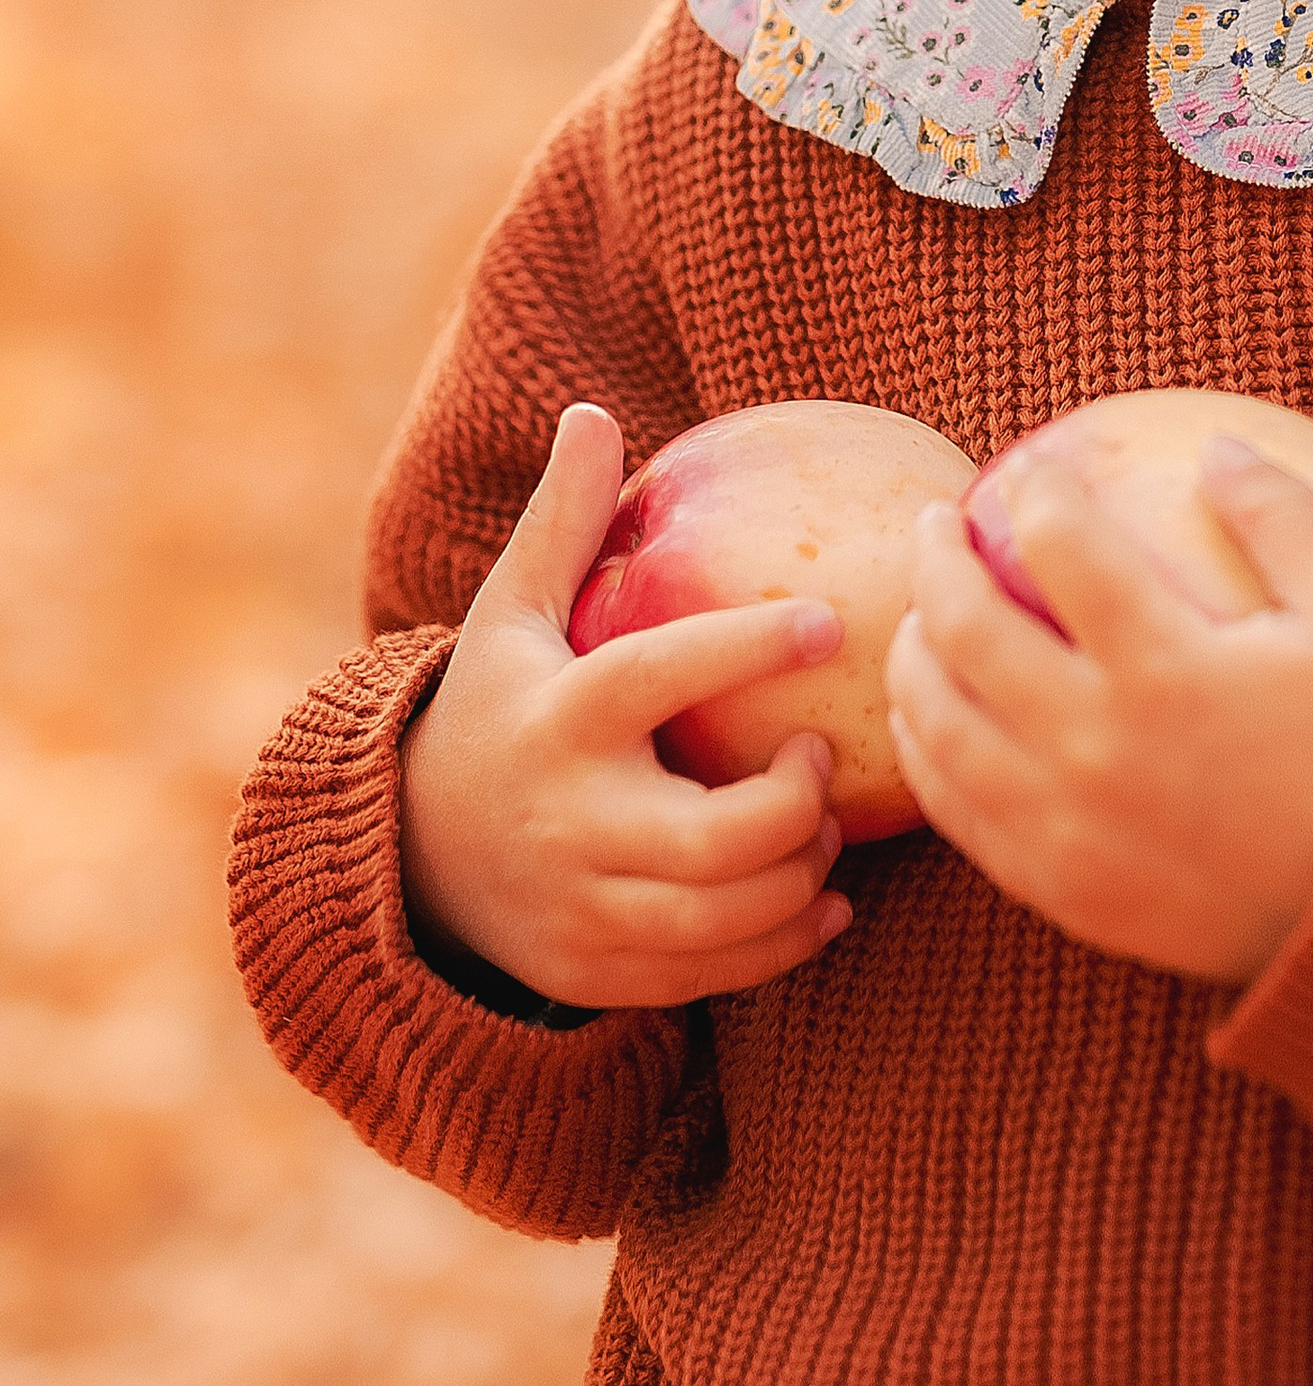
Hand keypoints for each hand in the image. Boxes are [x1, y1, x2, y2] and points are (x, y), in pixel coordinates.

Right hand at [399, 404, 853, 1008]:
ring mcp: (583, 908)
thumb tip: (592, 411)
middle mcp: (570, 821)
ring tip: (823, 821)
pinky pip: (717, 972)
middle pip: (720, 837)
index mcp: (560, 717)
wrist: (409, 862)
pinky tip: (824, 895)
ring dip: (804, 871)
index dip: (751, 647)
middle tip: (821, 752)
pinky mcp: (599, 973)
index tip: (831, 620)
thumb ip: (560, 522)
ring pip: (730, 913)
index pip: (662, 674)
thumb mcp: (510, 615)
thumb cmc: (496, 711)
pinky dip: (787, 939)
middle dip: (799, 802)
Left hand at [883, 434, 1312, 983]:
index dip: (1036, 490)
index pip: (1060, 545)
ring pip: (939, 725)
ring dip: (912, 655)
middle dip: (935, 559)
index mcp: (1166, 666)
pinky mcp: (1061, 890)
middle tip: (936, 526)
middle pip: (964, 629)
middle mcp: (1097, 746)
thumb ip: (1283, 516)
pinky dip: (927, 752)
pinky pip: (959, 812)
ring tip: (920, 618)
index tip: (1035, 471)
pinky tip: (935, 719)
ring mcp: (1068, 827)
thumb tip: (1213, 445)